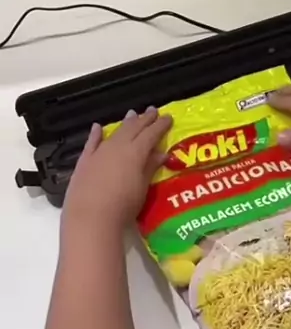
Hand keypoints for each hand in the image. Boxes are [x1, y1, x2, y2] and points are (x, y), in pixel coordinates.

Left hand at [63, 108, 171, 228]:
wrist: (91, 217)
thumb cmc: (123, 206)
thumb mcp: (142, 188)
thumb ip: (150, 167)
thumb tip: (161, 153)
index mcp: (136, 152)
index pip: (151, 133)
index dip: (160, 125)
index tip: (168, 117)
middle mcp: (118, 146)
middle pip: (133, 128)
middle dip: (144, 119)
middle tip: (153, 110)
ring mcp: (99, 152)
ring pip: (115, 132)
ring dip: (125, 123)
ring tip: (132, 114)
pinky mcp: (84, 161)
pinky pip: (92, 142)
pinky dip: (96, 134)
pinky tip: (98, 127)